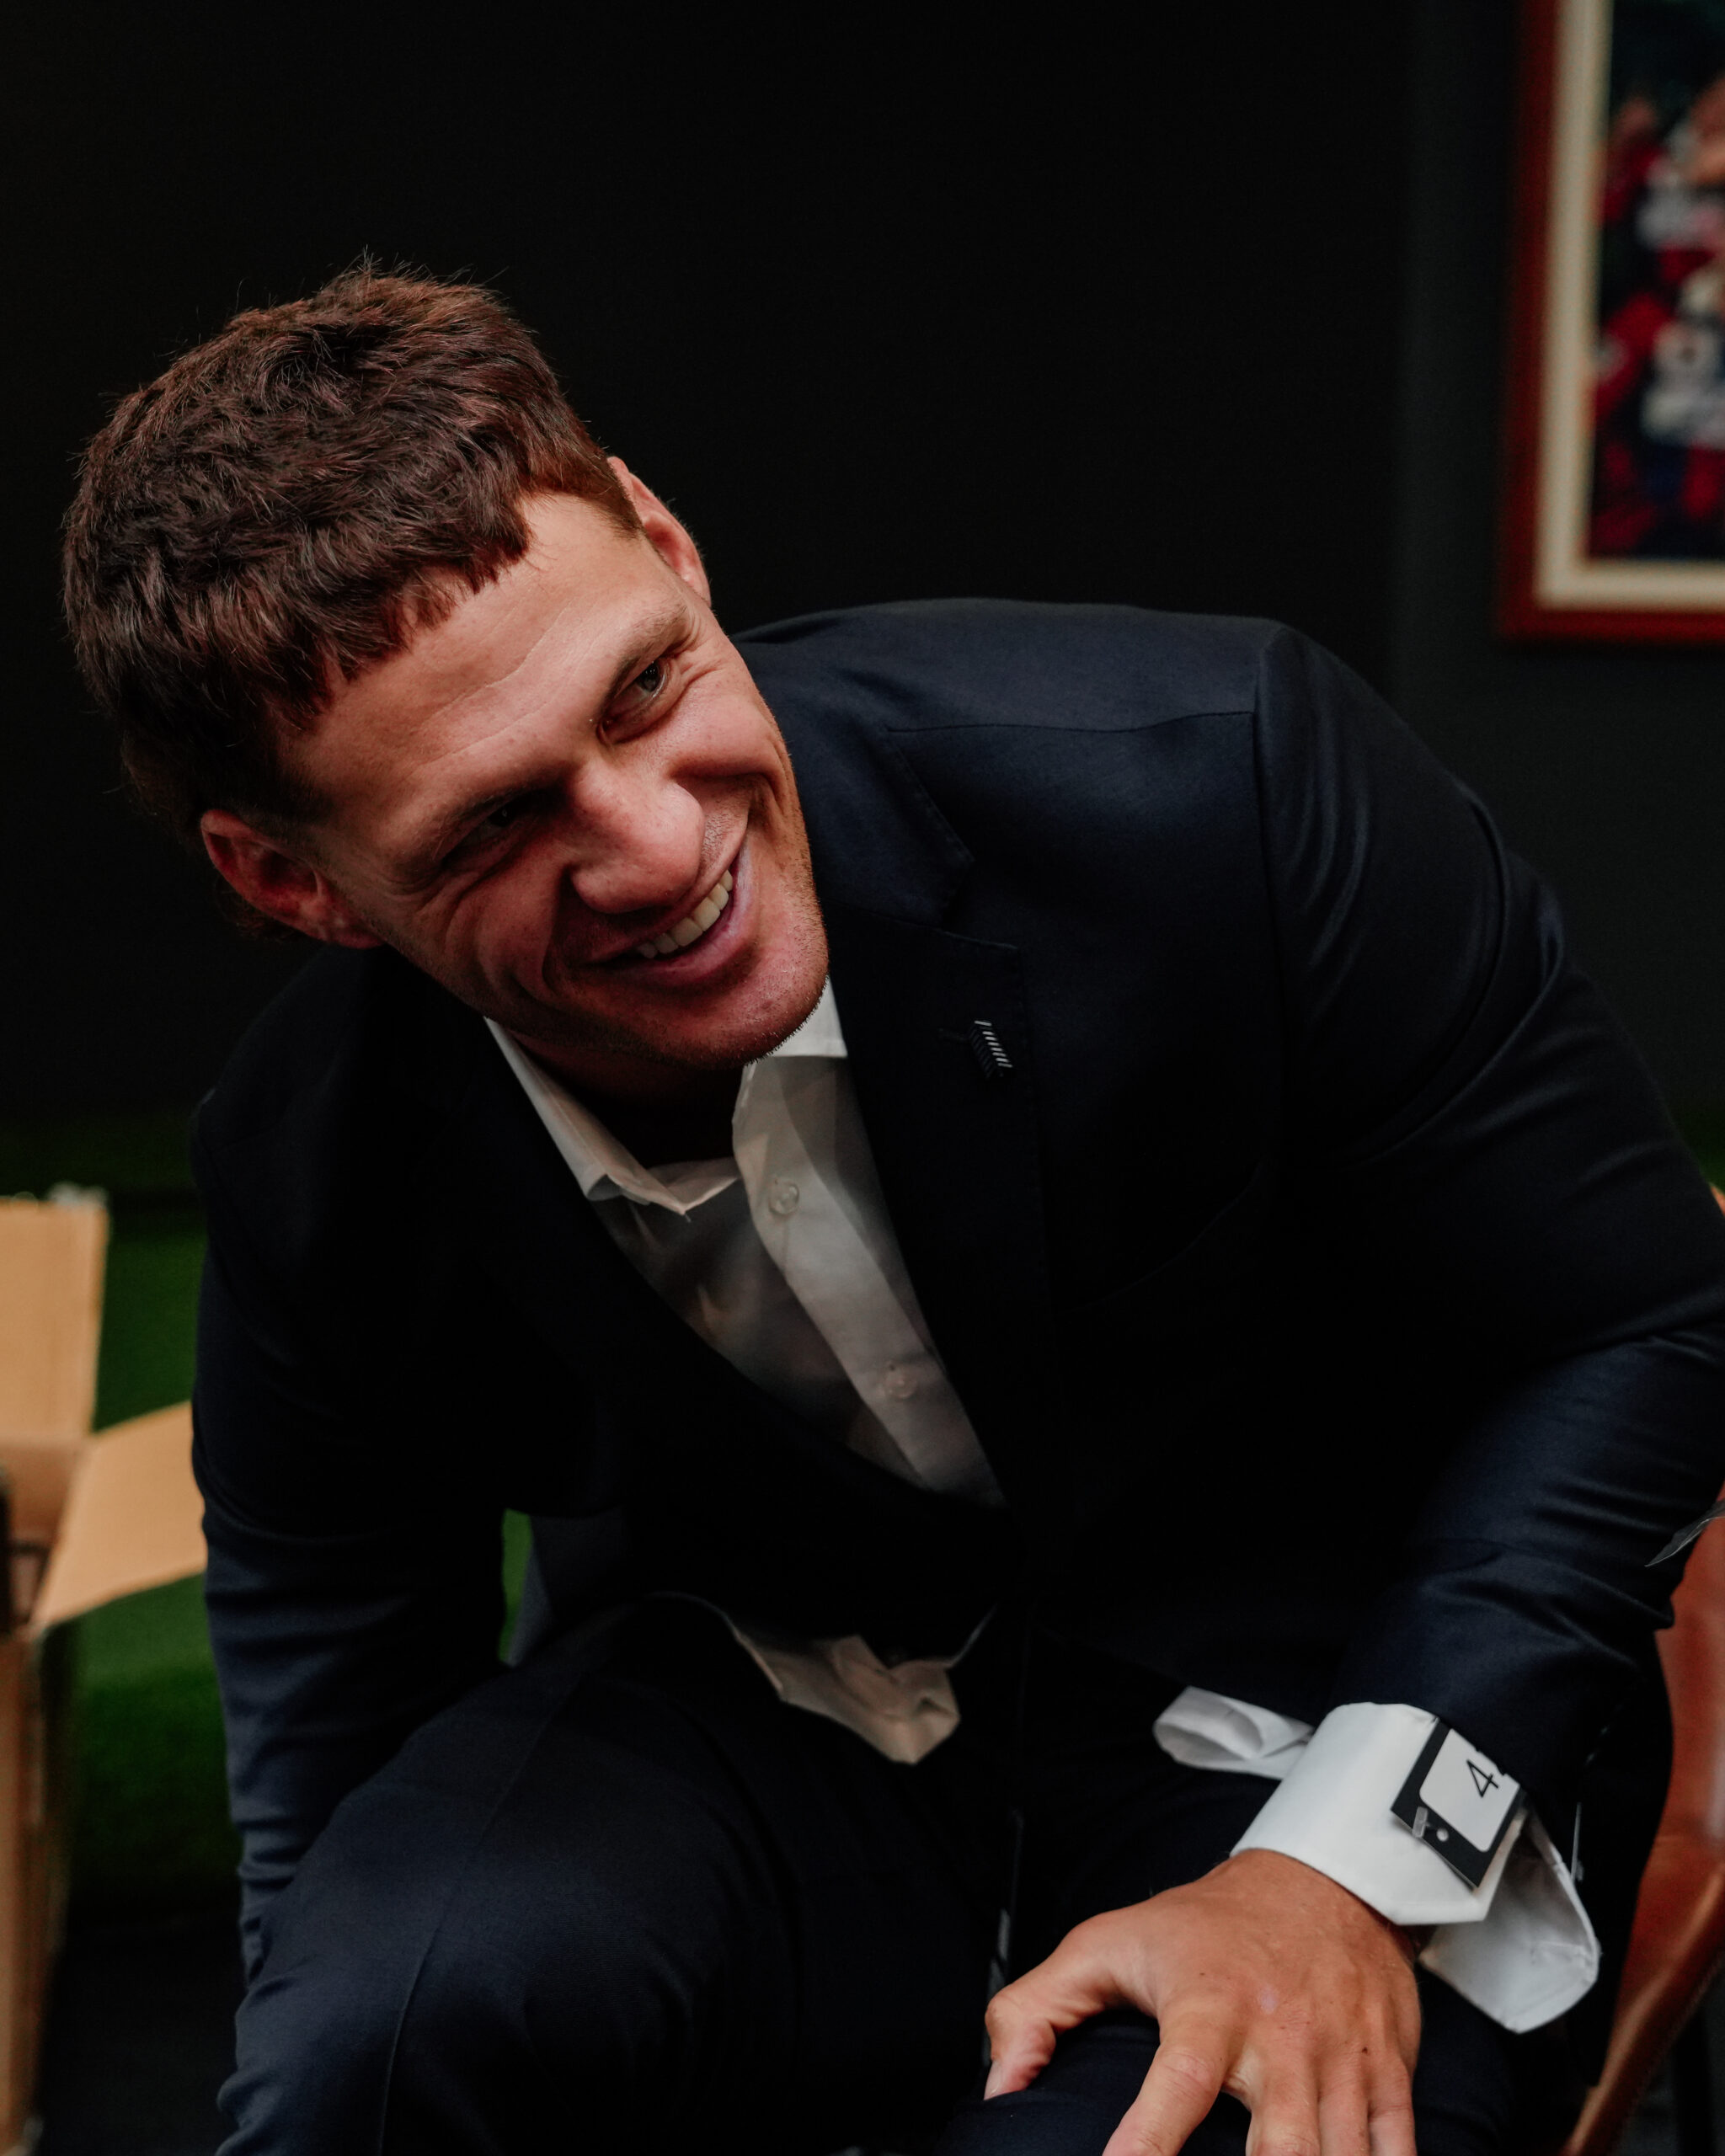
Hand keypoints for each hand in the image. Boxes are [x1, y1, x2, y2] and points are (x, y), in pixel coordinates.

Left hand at [983, 1848, 1421, 2155]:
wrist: (1323, 1878)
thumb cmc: (1206, 1926)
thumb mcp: (1110, 1944)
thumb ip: (1037, 2009)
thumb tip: (997, 2088)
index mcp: (1209, 2009)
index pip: (1176, 2089)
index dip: (1147, 2144)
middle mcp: (1280, 2038)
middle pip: (1282, 2145)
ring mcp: (1341, 2059)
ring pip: (1342, 2155)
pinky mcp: (1388, 2073)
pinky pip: (1399, 2150)